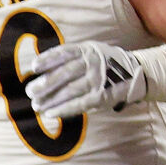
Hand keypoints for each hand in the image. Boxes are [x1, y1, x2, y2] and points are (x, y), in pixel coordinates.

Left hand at [24, 41, 145, 118]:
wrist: (136, 72)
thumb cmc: (103, 63)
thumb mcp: (90, 52)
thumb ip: (69, 58)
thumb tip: (40, 72)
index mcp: (87, 50)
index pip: (64, 53)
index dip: (48, 60)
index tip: (33, 68)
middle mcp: (93, 63)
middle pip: (65, 73)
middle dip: (45, 83)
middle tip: (29, 92)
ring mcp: (99, 79)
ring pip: (70, 90)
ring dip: (51, 100)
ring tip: (36, 106)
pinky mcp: (102, 96)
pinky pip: (80, 104)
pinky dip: (63, 110)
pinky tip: (50, 114)